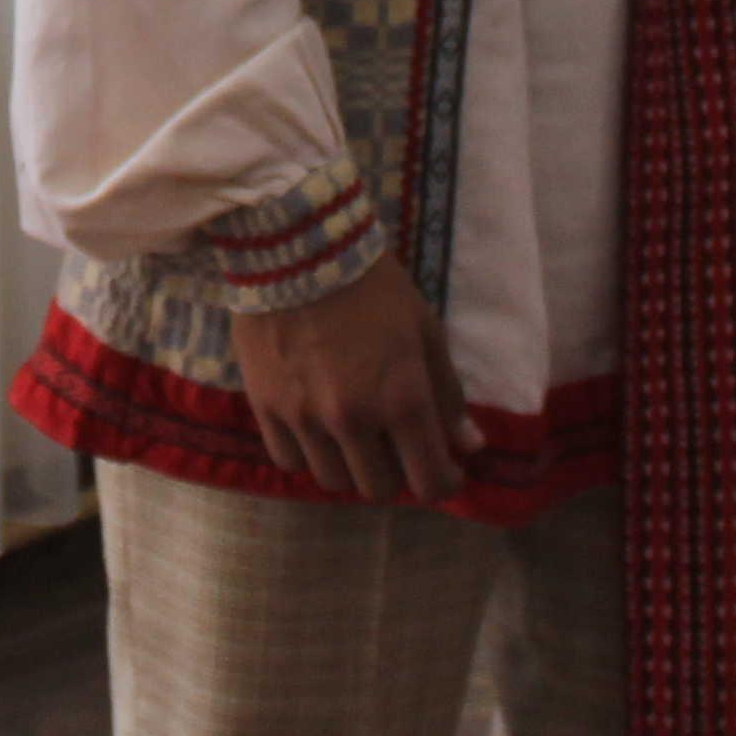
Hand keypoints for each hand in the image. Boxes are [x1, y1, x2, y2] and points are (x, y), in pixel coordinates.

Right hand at [227, 265, 469, 502]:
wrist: (299, 247)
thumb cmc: (374, 287)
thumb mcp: (425, 332)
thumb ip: (447, 395)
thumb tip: (469, 446)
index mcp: (403, 400)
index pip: (429, 482)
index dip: (443, 483)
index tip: (444, 471)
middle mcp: (354, 420)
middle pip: (378, 488)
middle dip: (395, 473)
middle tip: (394, 445)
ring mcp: (305, 417)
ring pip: (331, 480)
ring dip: (348, 464)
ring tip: (351, 434)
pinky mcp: (266, 407)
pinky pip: (289, 460)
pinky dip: (306, 453)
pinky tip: (314, 427)